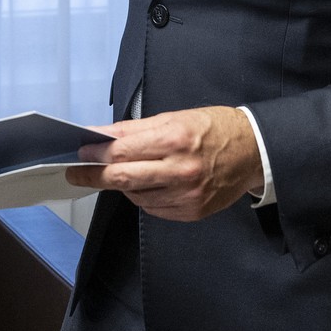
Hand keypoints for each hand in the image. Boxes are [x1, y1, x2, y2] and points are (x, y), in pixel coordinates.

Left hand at [65, 107, 264, 220]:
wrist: (253, 151)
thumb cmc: (214, 129)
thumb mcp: (174, 117)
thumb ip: (134, 129)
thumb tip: (101, 135)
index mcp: (174, 140)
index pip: (122, 152)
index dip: (95, 154)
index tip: (79, 154)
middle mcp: (180, 170)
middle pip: (123, 178)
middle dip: (94, 176)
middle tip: (76, 173)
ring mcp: (187, 195)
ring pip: (136, 196)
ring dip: (123, 184)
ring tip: (128, 171)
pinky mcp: (192, 212)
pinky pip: (154, 209)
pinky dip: (144, 196)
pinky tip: (150, 184)